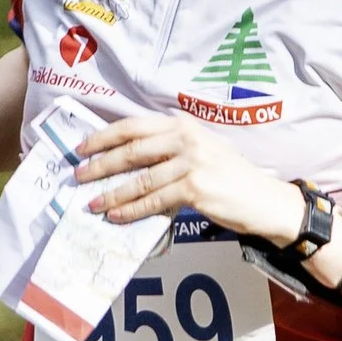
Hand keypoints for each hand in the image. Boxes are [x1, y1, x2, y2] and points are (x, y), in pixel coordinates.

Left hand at [73, 109, 303, 245]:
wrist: (264, 200)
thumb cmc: (230, 178)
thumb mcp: (201, 151)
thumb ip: (169, 149)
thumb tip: (126, 160)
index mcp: (184, 124)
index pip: (134, 126)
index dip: (103, 136)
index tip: (82, 147)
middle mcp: (186, 138)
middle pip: (132, 149)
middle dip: (100, 163)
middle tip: (78, 175)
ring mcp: (192, 162)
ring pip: (140, 179)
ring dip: (112, 193)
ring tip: (92, 202)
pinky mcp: (195, 188)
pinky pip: (154, 200)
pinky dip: (132, 210)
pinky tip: (117, 216)